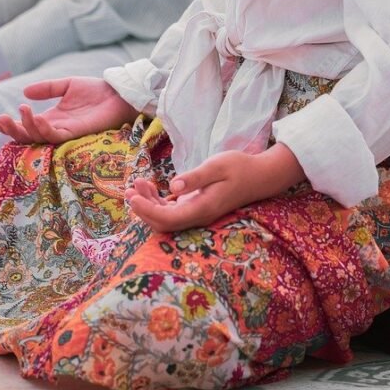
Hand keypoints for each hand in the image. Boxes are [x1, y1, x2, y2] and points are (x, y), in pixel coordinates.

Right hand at [0, 75, 136, 144]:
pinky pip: (57, 135)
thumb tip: (25, 92)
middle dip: (12, 130)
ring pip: (39, 137)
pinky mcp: (77, 133)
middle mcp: (55, 128)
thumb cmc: (95, 91)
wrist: (117, 93)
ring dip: (27, 127)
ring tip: (19, 113)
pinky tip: (38, 117)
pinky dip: (45, 128)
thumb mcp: (66, 85)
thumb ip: (47, 88)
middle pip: (28, 136)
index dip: (10, 126)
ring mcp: (65, 132)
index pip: (26, 126)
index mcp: (51, 118)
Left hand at [124, 144, 304, 231]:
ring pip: (166, 218)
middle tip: (130, 188)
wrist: (260, 176)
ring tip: (138, 185)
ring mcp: (198, 214)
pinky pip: (173, 212)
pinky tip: (153, 187)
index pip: (167, 219)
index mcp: (202, 208)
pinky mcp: (198, 208)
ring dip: (149, 205)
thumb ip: (195, 177)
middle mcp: (198, 217)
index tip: (133, 196)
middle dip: (143, 209)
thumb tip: (173, 186)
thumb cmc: (240, 167)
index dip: (146, 210)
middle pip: (162, 223)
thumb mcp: (217, 166)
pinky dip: (159, 202)